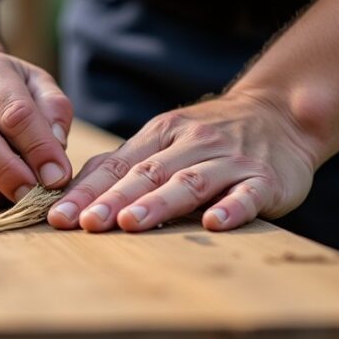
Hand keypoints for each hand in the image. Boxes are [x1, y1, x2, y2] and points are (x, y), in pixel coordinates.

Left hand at [47, 91, 320, 231]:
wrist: (280, 114)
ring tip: (130, 224)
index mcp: (159, 135)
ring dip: (158, 204)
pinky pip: (246, 194)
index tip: (58, 216)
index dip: (86, 191)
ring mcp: (228, 161)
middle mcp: (190, 145)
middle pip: (145, 174)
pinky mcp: (264, 179)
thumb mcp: (164, 139)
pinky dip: (231, 208)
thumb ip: (126, 164)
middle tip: (84, 224)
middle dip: (111, 200)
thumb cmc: (208, 137)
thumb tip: (73, 191)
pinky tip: (214, 223)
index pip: (116, 165)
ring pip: (188, 183)